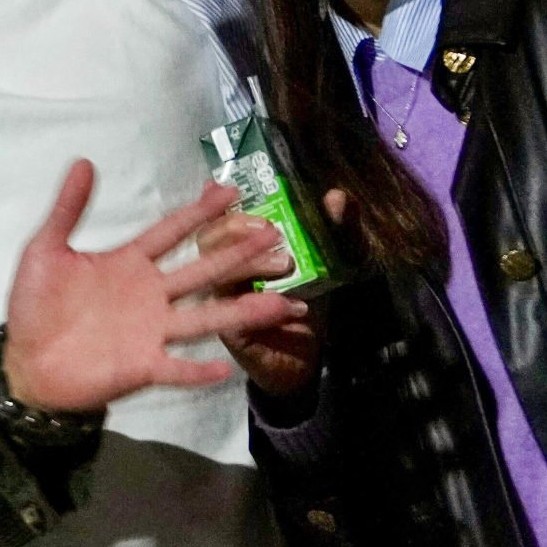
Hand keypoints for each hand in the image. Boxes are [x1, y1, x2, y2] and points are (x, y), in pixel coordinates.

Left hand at [1, 166, 303, 414]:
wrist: (25, 362)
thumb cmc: (36, 306)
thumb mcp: (45, 250)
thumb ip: (67, 209)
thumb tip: (82, 160)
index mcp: (129, 262)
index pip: (171, 231)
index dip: (200, 211)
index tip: (232, 191)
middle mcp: (150, 295)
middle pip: (202, 270)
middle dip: (237, 253)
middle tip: (275, 234)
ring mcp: (151, 332)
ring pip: (205, 318)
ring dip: (243, 311)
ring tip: (284, 303)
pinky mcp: (142, 366)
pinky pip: (177, 368)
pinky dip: (199, 370)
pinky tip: (228, 366)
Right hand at [220, 199, 332, 406]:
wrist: (310, 355)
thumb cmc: (313, 298)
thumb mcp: (336, 259)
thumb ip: (339, 228)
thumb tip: (336, 196)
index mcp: (242, 246)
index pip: (219, 215)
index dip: (216, 200)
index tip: (233, 190)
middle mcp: (226, 269)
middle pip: (208, 239)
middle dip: (235, 228)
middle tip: (271, 230)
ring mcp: (224, 301)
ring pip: (218, 274)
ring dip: (250, 264)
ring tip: (286, 264)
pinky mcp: (231, 331)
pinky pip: (235, 316)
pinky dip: (266, 307)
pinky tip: (296, 306)